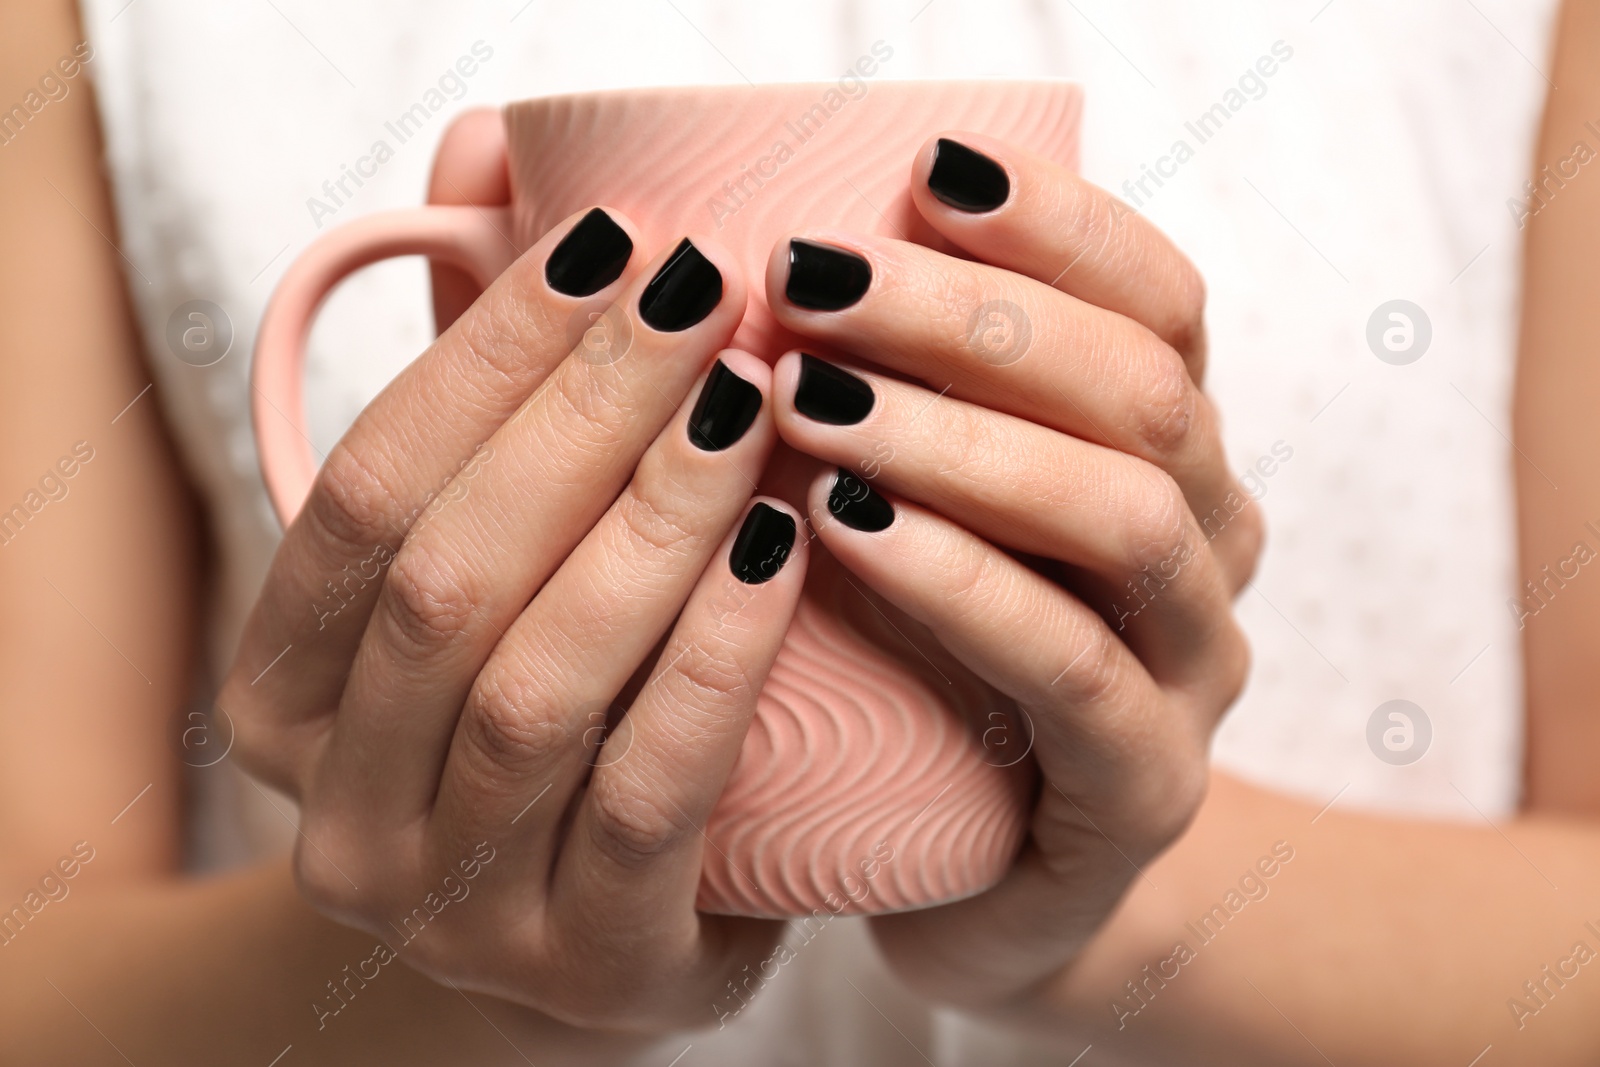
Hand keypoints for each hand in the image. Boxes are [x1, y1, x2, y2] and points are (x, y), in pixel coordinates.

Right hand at [221, 202, 810, 1033]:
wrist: (596, 938)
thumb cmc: (541, 714)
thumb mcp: (491, 568)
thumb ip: (487, 386)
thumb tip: (491, 154)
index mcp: (280, 697)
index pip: (369, 490)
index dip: (486, 354)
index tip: (612, 240)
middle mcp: (336, 809)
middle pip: (451, 576)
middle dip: (583, 415)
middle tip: (707, 294)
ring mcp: (453, 907)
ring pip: (539, 683)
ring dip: (652, 521)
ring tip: (753, 400)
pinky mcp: (589, 968)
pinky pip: (652, 794)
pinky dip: (716, 657)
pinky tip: (783, 544)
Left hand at [763, 133, 1259, 1007]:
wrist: (987, 892)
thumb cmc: (931, 675)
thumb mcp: (925, 517)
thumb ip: (894, 399)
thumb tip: (749, 252)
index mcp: (1170, 460)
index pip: (1160, 305)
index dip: (1061, 225)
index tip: (926, 171)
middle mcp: (1210, 547)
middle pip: (1141, 391)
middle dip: (975, 320)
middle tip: (813, 283)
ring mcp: (1194, 674)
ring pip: (1126, 515)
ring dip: (963, 441)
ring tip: (810, 403)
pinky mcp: (1144, 790)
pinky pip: (1071, 670)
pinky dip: (962, 585)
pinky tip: (848, 531)